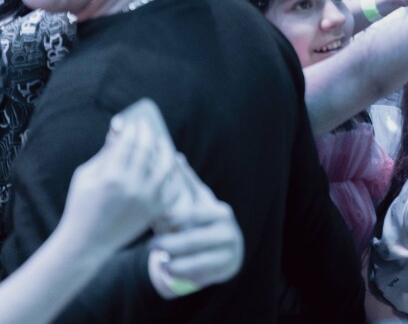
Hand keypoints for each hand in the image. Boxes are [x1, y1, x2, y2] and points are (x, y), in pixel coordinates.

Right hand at [58, 120, 170, 257]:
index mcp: (111, 176)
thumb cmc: (81, 205)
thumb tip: (119, 132)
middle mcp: (132, 187)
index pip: (129, 143)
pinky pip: (173, 188)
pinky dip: (174, 175)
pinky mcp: (155, 211)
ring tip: (162, 144)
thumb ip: (104, 154)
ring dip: (166, 152)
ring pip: (166, 167)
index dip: (134, 130)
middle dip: (149, 135)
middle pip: (148, 151)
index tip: (136, 123)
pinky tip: (171, 166)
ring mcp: (146, 199)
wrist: (86, 242)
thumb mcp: (85, 177)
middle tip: (148, 128)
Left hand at [150, 157, 243, 291]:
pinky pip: (201, 277)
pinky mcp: (226, 271)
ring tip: (161, 263)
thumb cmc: (206, 221)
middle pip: (193, 240)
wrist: (229, 247)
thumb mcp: (200, 201)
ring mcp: (230, 253)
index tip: (157, 222)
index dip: (173, 220)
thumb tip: (175, 156)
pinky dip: (186, 277)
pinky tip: (173, 274)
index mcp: (221, 213)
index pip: (193, 215)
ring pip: (196, 262)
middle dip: (169, 244)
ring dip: (174, 264)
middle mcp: (229, 232)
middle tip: (150, 246)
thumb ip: (187, 183)